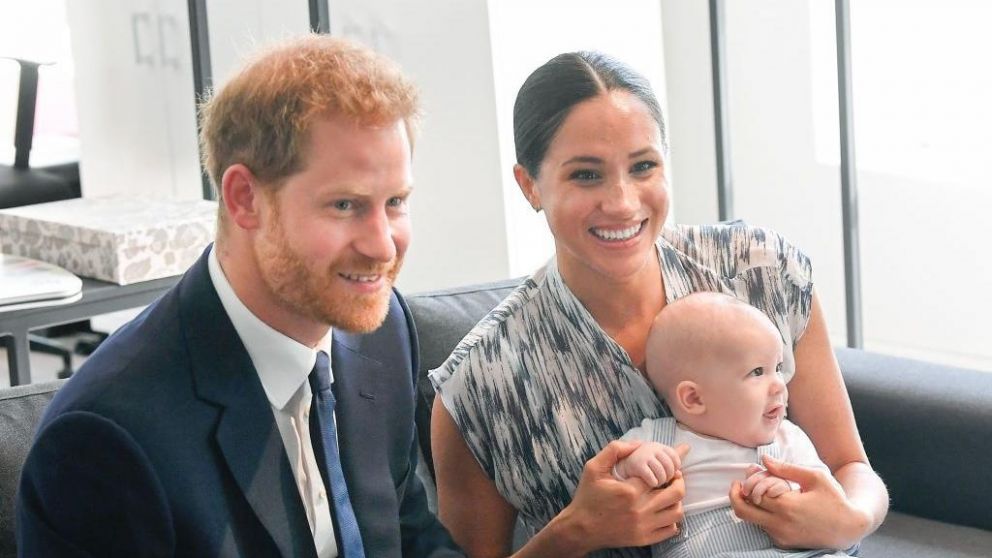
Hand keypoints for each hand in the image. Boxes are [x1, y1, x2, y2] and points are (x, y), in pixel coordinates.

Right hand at [560, 440, 685, 551]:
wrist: (580, 528)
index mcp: (630, 491)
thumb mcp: (593, 467)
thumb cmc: (587, 497)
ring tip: (669, 493)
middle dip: (679, 480)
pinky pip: (671, 530)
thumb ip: (614, 450)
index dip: (670, 466)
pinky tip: (663, 511)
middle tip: (673, 476)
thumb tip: (638, 444)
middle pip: (676, 493)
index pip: (661, 474)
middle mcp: (640, 510)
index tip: (673, 462)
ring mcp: (644, 527)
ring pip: (677, 512)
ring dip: (677, 500)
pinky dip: (672, 520)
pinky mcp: (644, 539)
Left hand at [729, 455, 870, 549]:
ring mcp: (781, 536)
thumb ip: (786, 468)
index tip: (750, 472)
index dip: (748, 481)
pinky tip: (773, 505)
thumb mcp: (814, 477)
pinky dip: (762, 515)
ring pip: (752, 520)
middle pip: (742, 511)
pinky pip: (764, 528)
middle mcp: (781, 525)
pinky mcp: (784, 543)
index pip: (752, 493)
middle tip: (737, 485)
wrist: (849, 528)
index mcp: (787, 506)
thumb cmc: (834, 499)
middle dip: (735, 496)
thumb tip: (764, 459)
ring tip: (760, 492)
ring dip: (750, 505)